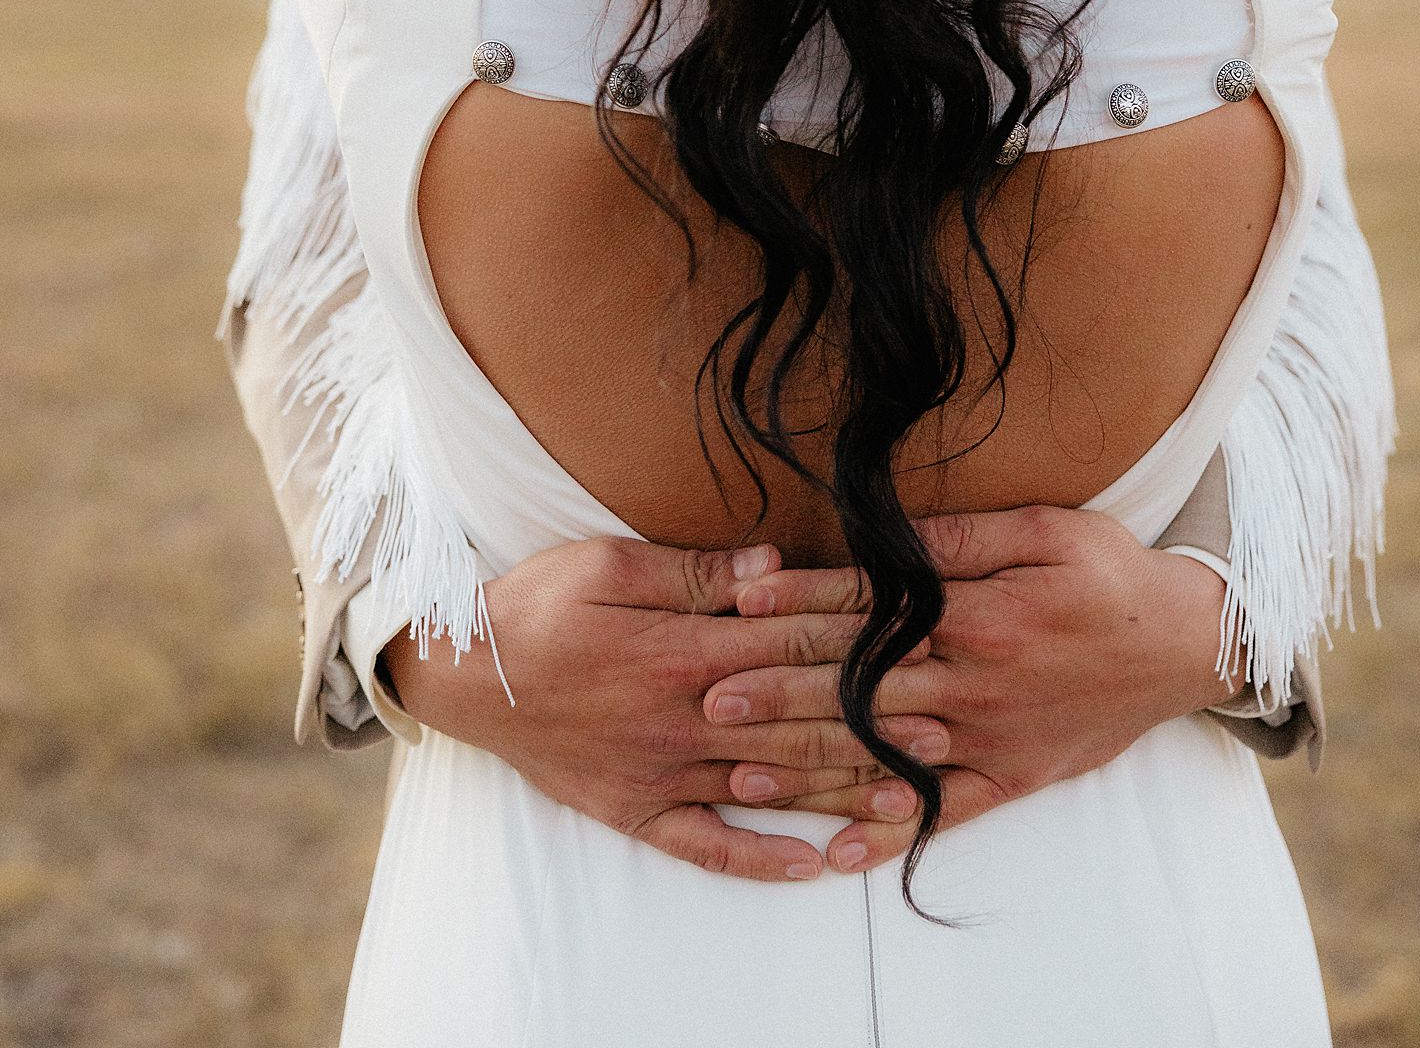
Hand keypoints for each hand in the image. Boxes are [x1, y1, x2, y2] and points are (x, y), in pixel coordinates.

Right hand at [378, 535, 932, 883]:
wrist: (462, 674)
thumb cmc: (538, 604)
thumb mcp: (612, 562)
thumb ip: (697, 572)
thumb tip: (774, 567)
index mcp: (685, 651)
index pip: (792, 650)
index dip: (860, 651)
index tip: (921, 651)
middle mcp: (685, 719)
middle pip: (797, 724)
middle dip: (875, 727)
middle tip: (945, 733)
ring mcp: (662, 772)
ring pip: (767, 790)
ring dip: (839, 795)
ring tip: (907, 803)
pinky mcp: (635, 810)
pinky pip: (705, 846)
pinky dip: (758, 861)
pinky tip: (810, 870)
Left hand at [705, 504, 1238, 873]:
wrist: (1185, 645)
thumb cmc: (1109, 573)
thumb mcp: (1042, 528)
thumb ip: (960, 537)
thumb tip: (886, 536)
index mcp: (979, 613)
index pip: (870, 610)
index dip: (801, 605)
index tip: (739, 606)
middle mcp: (978, 682)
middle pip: (863, 687)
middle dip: (781, 691)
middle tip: (710, 694)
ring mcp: (993, 738)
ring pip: (887, 754)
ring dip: (812, 764)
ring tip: (744, 770)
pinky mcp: (1012, 777)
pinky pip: (943, 811)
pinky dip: (890, 831)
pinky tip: (838, 850)